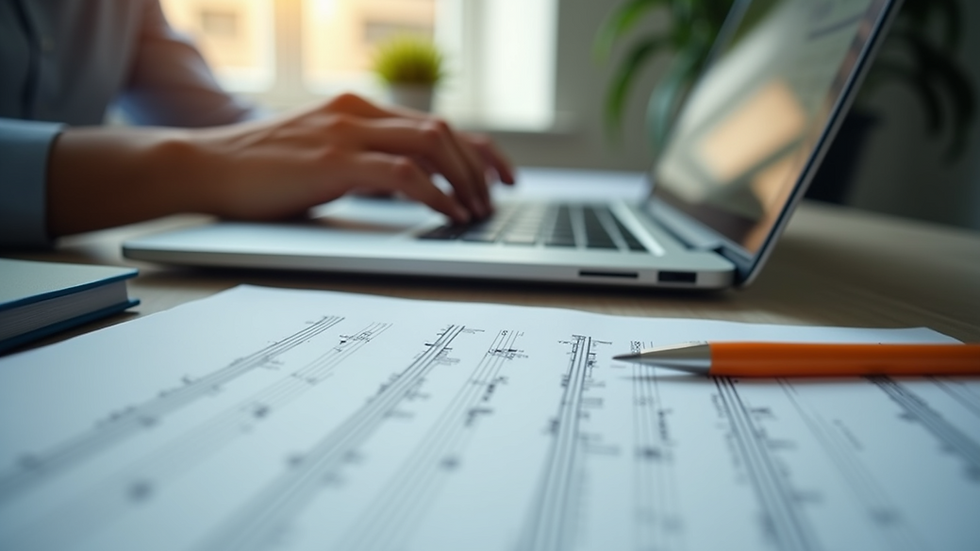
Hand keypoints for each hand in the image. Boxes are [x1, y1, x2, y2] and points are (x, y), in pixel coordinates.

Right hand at [192, 93, 514, 223]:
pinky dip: (435, 194)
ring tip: (477, 210)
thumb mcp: (320, 154)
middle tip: (498, 198)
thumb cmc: (258, 169)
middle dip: (481, 166)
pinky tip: (449, 214)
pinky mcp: (333, 161)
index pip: (435, 123)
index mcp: (357, 109)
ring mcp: (346, 133)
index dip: (476, 148)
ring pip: (431, 144)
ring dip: (464, 180)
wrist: (204, 166)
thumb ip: (359, 158)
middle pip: (442, 130)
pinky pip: (403, 175)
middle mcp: (358, 112)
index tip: (501, 174)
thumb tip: (404, 183)